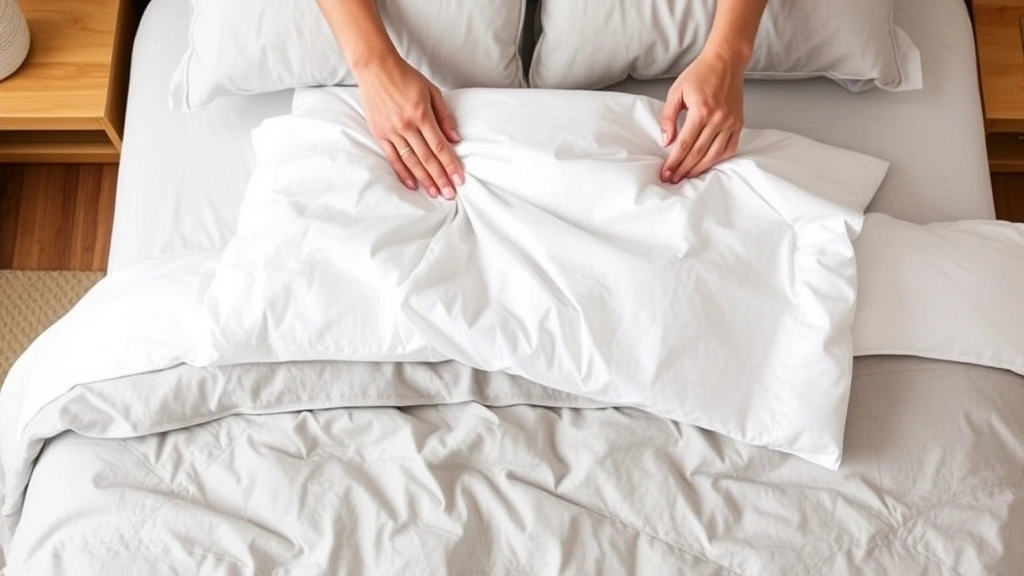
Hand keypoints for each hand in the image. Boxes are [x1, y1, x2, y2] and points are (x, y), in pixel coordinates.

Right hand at [357, 57, 463, 199]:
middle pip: (427, 158)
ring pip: (411, 161)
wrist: (375, 68)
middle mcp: (406, 126)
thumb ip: (444, 116)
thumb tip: (456, 139)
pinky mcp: (379, 133)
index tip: (459, 179)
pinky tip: (412, 185)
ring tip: (435, 193)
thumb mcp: (432, 91)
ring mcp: (391, 131)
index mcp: (422, 114)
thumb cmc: (405, 77)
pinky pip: (392, 158)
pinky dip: (403, 173)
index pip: (440, 146)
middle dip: (440, 178)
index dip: (450, 165)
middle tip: (450, 194)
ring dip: (424, 179)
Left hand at [659, 50, 744, 182]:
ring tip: (687, 176)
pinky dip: (718, 159)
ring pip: (714, 154)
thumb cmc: (699, 74)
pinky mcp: (739, 123)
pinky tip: (707, 165)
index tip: (665, 172)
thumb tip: (665, 141)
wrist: (726, 61)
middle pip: (698, 153)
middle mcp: (718, 119)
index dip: (673, 162)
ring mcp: (731, 122)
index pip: (684, 144)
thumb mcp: (676, 92)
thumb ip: (668, 117)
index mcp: (701, 111)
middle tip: (673, 179)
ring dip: (699, 168)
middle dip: (683, 169)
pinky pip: (730, 148)